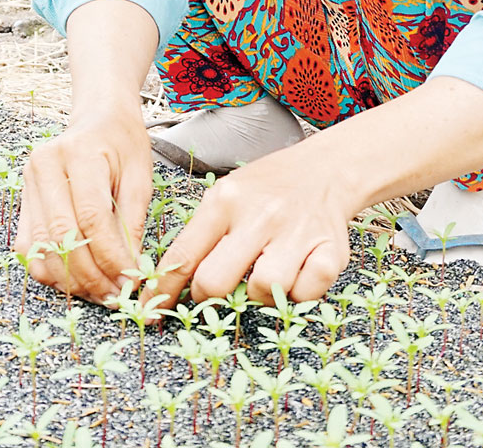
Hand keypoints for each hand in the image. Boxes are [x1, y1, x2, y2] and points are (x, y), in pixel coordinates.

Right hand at [14, 101, 152, 304]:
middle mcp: (44, 167)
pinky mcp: (22, 201)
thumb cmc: (123, 144)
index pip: (91, 217)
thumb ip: (132, 221)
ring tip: (100, 293)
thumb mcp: (140, 175)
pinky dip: (52, 271)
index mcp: (78, 153)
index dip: (110, 256)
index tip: (131, 280)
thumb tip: (129, 271)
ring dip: (70, 280)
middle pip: (62, 237)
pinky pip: (30, 248)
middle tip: (116, 296)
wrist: (98, 119)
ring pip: (41, 248)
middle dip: (91, 275)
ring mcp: (27, 184)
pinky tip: (78, 279)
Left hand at [145, 142, 351, 307]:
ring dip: (259, 294)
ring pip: (261, 291)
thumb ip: (201, 234)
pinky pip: (305, 294)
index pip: (183, 256)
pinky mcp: (330, 251)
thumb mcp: (227, 194)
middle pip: (214, 282)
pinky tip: (297, 271)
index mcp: (226, 200)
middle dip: (209, 296)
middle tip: (219, 289)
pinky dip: (299, 293)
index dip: (163, 291)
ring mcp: (296, 233)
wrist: (325, 169)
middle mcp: (259, 216)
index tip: (151, 313)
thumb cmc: (268, 188)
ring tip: (264, 272)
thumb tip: (165, 283)